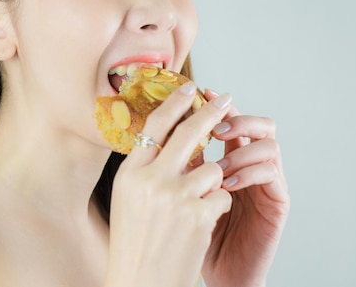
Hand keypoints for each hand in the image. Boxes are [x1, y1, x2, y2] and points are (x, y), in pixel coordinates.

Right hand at [105, 83, 232, 286]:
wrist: (142, 282)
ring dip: (214, 180)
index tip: (189, 87)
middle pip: (188, 133)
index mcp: (129, 173)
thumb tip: (175, 139)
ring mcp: (176, 197)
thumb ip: (148, 168)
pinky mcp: (199, 216)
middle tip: (226, 98)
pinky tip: (203, 222)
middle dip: (211, 112)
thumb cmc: (135, 241)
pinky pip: (222, 194)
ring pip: (212, 167)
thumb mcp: (129, 198)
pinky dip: (218, 205)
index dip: (174, 103)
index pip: (154, 126)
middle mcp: (150, 180)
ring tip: (198, 202)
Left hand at [201, 90, 289, 286]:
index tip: (201, 93)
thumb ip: (183, 161)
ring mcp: (268, 183)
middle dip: (239, 119)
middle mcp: (253, 165)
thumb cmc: (193, 231)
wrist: (214, 271)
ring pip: (270, 144)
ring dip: (242, 151)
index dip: (219, 105)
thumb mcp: (183, 190)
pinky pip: (273, 174)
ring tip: (219, 168)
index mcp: (232, 158)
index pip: (231, 120)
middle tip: (217, 129)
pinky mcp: (277, 202)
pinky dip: (250, 173)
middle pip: (261, 123)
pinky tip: (228, 184)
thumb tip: (163, 127)